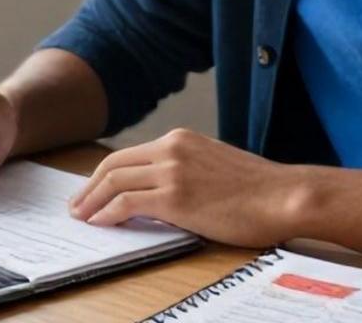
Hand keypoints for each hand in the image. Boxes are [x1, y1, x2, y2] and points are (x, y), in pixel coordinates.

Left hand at [67, 128, 306, 246]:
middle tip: (77, 206)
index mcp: (181, 140)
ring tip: (82, 217)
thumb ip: (184, 171)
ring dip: (92, 201)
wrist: (284, 195)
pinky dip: (108, 213)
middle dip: (89, 187)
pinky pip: (128, 202)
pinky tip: (102, 223)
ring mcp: (173, 171)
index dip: (103, 174)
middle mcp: (173, 149)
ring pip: (115, 181)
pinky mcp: (176, 197)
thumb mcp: (214, 167)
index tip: (91, 190)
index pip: (128, 154)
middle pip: (113, 165)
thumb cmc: (258, 189)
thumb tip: (158, 193)